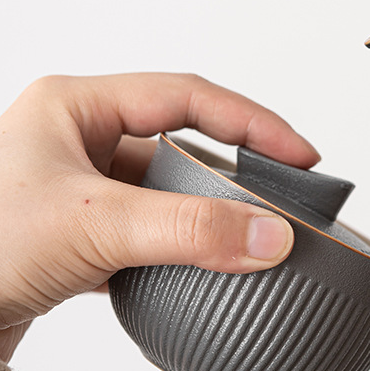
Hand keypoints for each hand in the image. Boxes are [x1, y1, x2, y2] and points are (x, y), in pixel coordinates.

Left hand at [0, 73, 319, 362]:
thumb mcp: (94, 226)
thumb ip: (189, 229)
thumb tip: (271, 236)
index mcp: (75, 106)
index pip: (186, 96)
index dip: (251, 123)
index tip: (299, 156)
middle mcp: (74, 140)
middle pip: (178, 147)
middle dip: (230, 176)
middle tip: (281, 202)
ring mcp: (72, 190)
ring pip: (161, 196)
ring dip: (200, 220)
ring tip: (245, 242)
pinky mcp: (70, 238)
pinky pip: (141, 235)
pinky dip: (173, 254)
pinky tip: (195, 275)